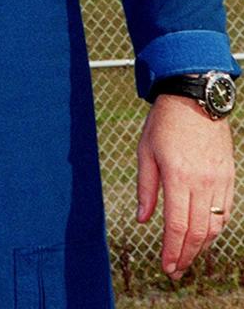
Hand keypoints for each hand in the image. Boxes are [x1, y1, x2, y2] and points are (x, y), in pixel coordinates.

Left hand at [137, 93, 233, 279]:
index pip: (177, 225)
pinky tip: (204, 236)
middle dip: (186, 256)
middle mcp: (201, 182)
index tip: (166, 266)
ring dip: (201, 247)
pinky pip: (225, 212)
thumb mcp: (146, 151)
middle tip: (176, 271)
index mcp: (177, 176)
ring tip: (187, 257)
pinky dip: (215, 229)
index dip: (172, 250)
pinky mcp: (228, 177)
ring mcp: (218, 181)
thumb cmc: (164, 123)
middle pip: (197, 232)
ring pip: (214, 226)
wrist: (194, 99)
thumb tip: (143, 220)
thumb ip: (146, 188)